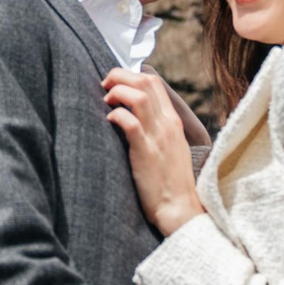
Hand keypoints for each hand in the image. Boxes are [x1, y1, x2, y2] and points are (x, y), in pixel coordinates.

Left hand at [102, 67, 200, 233]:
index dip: (130, 76)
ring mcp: (158, 137)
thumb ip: (157, 129)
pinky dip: (116, 115)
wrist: (179, 209)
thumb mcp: (169, 148)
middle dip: (120, 76)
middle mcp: (167, 124)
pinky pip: (130, 122)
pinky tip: (109, 121)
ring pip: (138, 96)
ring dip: (116, 92)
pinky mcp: (146, 152)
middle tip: (105, 87)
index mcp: (172, 121)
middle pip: (145, 82)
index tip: (115, 85)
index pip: (154, 82)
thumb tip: (134, 115)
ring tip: (106, 101)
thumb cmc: (169, 182)